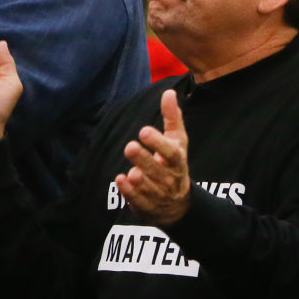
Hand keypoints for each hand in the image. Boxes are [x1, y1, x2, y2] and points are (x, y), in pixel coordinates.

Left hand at [116, 89, 190, 224]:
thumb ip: (172, 118)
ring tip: (131, 172)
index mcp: (178, 161)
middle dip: (144, 160)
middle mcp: (170, 179)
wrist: (178, 204)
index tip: (144, 130)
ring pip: (149, 188)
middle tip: (130, 146)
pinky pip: (138, 201)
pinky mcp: (147, 206)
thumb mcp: (177, 141)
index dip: (158, 143)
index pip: (171, 153)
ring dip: (140, 180)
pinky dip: (129, 192)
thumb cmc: (174, 164)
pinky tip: (120, 180)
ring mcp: (159, 194)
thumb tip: (169, 92)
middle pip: (158, 170)